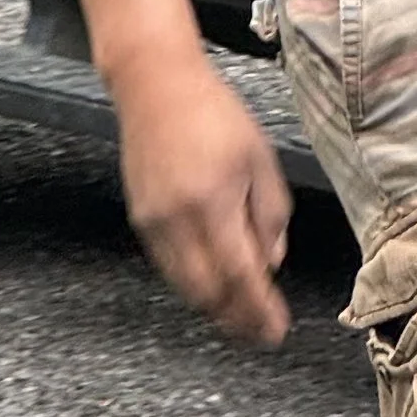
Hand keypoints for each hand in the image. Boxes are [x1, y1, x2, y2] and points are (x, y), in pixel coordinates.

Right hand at [114, 59, 292, 345]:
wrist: (154, 85)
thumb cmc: (214, 113)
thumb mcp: (260, 158)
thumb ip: (271, 215)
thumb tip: (270, 262)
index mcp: (213, 201)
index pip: (240, 275)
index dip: (259, 311)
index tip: (276, 331)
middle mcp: (177, 219)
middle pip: (207, 293)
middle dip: (236, 320)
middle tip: (261, 332)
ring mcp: (153, 222)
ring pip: (185, 286)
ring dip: (215, 308)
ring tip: (241, 316)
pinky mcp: (140, 219)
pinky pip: (169, 267)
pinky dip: (194, 284)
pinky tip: (214, 284)